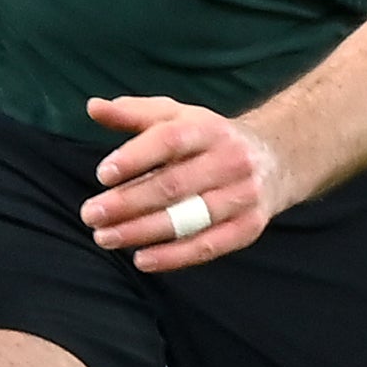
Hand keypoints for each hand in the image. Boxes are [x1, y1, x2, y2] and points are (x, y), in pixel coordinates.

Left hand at [80, 96, 290, 271]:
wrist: (276, 159)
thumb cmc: (209, 138)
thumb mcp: (176, 116)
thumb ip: (133, 113)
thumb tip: (93, 107)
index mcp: (208, 129)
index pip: (170, 140)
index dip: (136, 157)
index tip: (102, 174)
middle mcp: (229, 160)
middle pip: (175, 184)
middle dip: (128, 202)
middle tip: (91, 214)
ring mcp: (241, 196)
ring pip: (188, 218)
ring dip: (143, 231)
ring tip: (105, 237)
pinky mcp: (248, 227)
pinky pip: (208, 246)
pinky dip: (173, 256)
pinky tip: (141, 259)